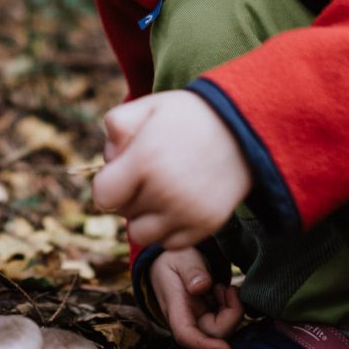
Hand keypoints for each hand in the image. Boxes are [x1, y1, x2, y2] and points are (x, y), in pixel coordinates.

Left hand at [93, 90, 251, 249]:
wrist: (246, 128)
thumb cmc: (191, 116)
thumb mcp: (150, 105)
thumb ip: (116, 125)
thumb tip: (109, 159)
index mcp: (145, 161)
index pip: (103, 196)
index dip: (109, 184)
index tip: (123, 172)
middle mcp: (165, 192)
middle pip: (123, 213)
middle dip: (129, 196)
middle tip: (150, 174)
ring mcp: (187, 213)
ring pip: (143, 236)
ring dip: (146, 218)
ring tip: (162, 193)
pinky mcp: (206, 226)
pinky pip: (170, 243)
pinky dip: (170, 229)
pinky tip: (180, 204)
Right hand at [150, 248, 243, 348]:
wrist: (171, 260)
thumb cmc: (175, 259)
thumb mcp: (180, 258)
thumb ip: (191, 271)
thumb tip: (202, 287)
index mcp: (175, 306)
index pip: (186, 335)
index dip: (206, 346)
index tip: (226, 348)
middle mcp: (187, 319)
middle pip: (214, 334)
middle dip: (231, 314)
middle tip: (229, 289)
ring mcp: (199, 319)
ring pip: (223, 329)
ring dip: (232, 310)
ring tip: (224, 287)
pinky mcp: (208, 316)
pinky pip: (226, 321)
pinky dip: (231, 307)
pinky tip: (224, 291)